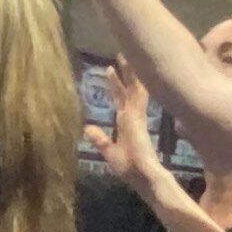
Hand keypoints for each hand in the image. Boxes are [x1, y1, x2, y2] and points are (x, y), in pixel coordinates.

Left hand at [86, 65, 165, 189]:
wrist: (145, 177)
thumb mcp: (111, 153)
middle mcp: (132, 117)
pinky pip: (138, 96)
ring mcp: (136, 116)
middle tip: (121, 54)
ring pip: (134, 89)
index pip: (120, 99)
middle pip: (128, 90)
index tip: (109, 68)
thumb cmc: (131, 169)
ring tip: (126, 55)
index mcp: (126, 124)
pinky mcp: (138, 118)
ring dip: (130, 73)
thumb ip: (100, 140)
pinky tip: (137, 71)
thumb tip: (87, 127)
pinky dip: (137, 83)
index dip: (115, 85)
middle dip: (124, 73)